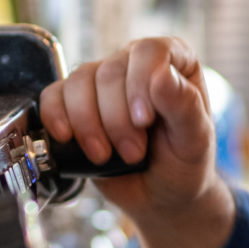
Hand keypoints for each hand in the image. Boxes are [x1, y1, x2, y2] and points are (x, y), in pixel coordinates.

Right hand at [41, 37, 233, 247]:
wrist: (161, 196)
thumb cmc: (183, 163)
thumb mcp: (195, 139)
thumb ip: (184, 106)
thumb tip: (162, 75)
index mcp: (172, 61)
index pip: (148, 51)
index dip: (141, 83)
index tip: (144, 121)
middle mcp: (134, 63)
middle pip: (110, 72)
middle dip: (117, 120)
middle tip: (133, 155)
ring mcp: (102, 82)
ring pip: (78, 82)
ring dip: (88, 124)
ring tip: (104, 156)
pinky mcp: (74, 103)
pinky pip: (53, 95)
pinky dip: (56, 117)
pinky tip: (67, 138)